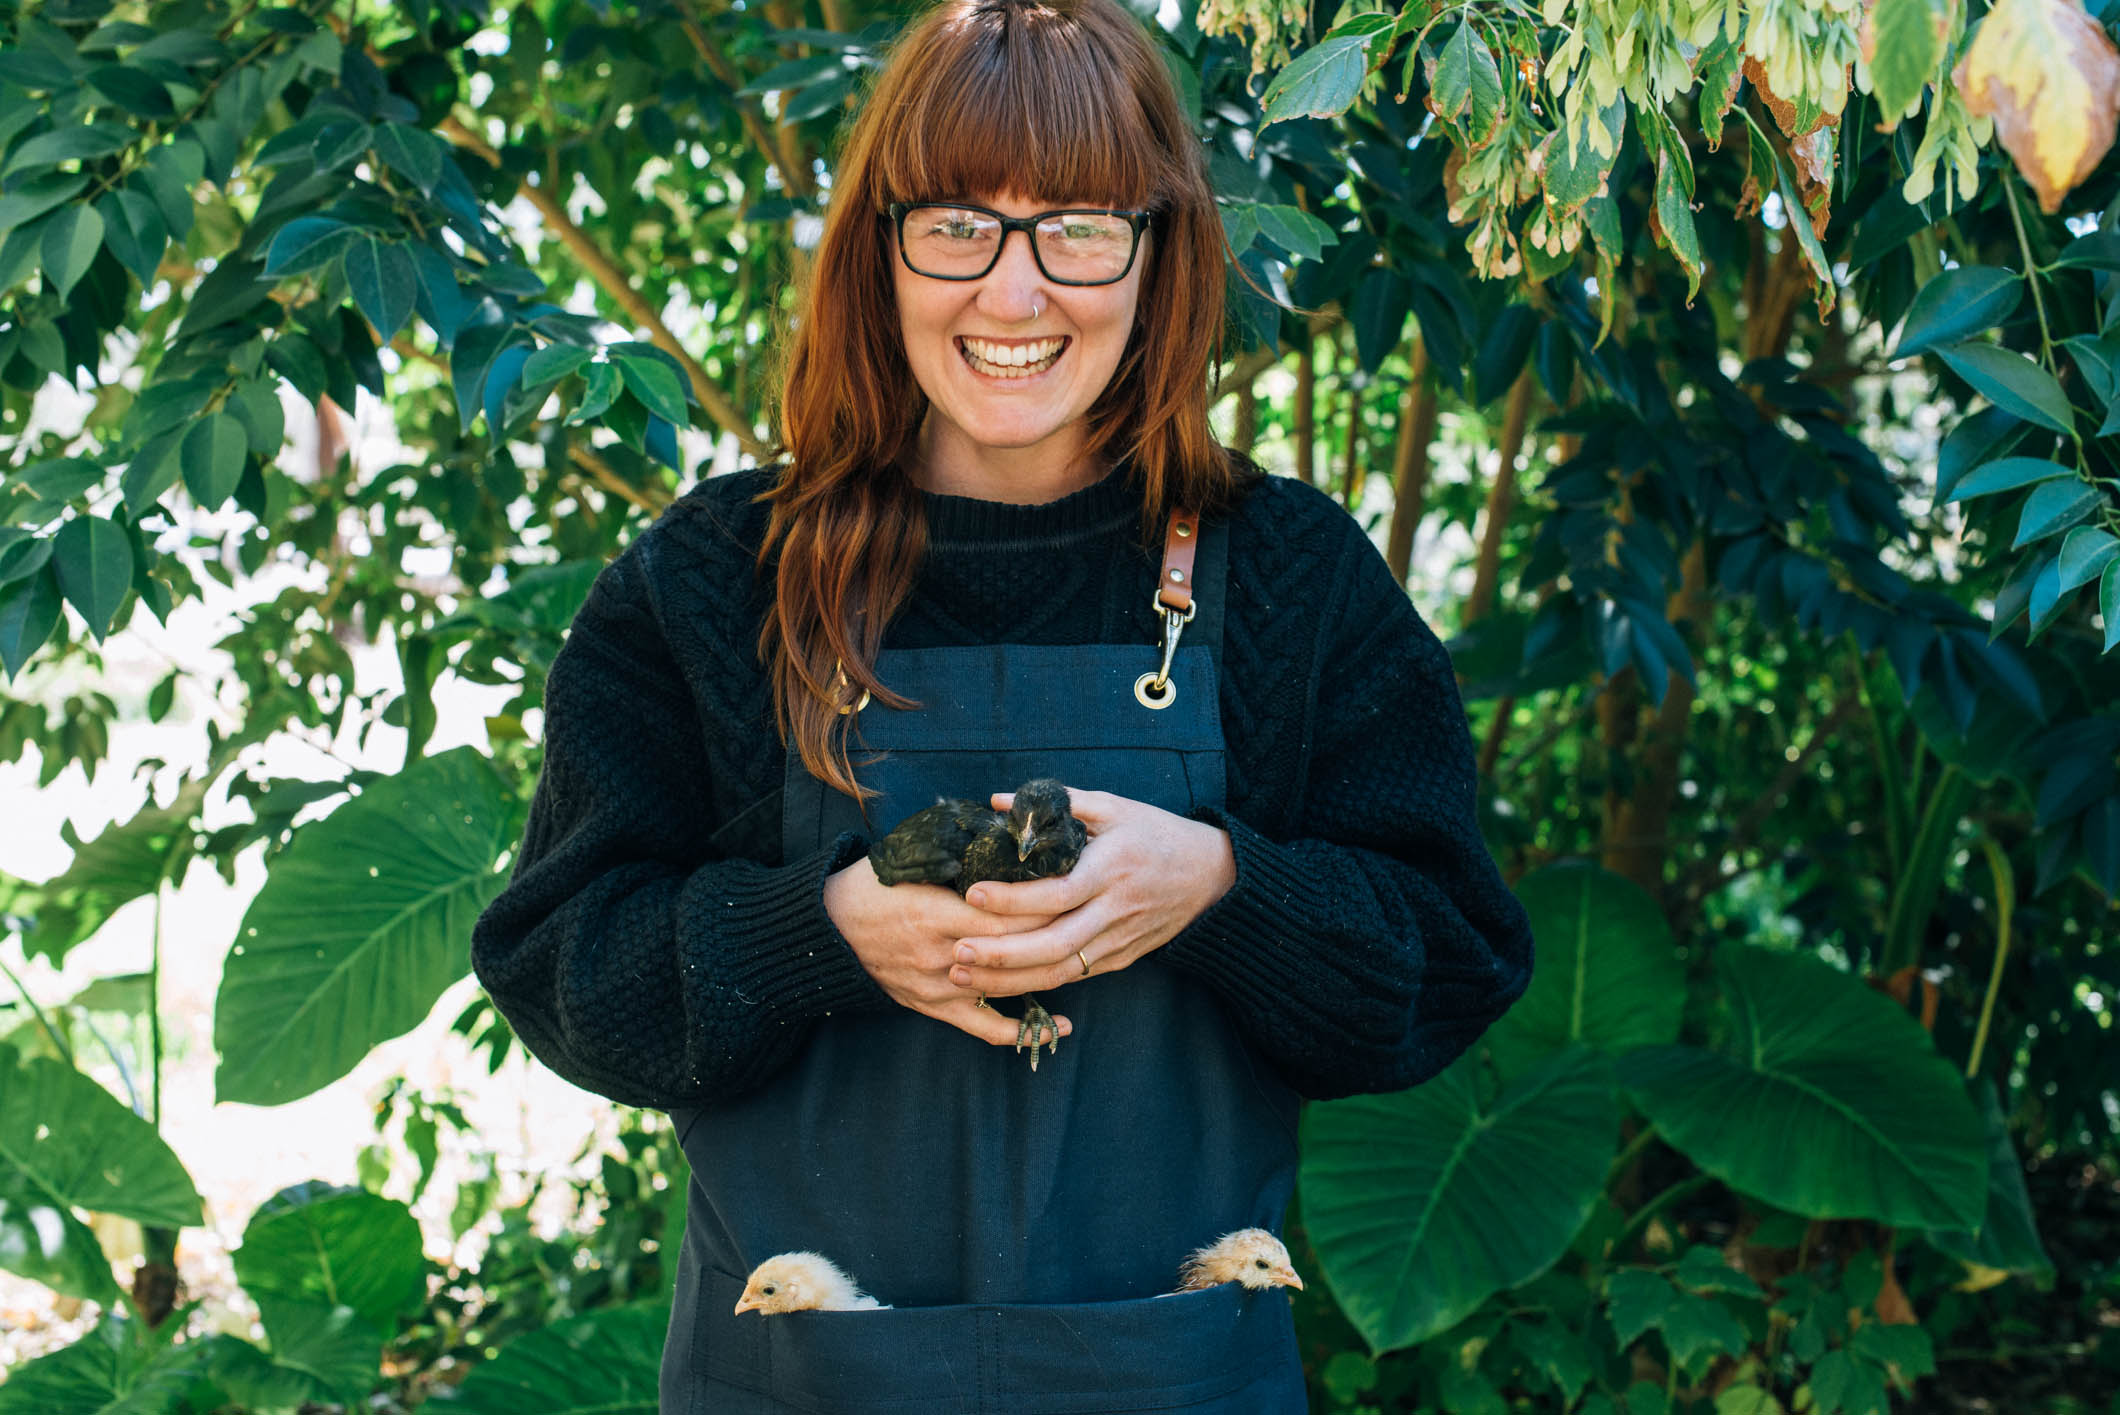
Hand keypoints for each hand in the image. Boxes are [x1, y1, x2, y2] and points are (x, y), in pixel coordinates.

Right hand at [822, 853, 1073, 1048]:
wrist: (829, 928)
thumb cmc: (874, 885)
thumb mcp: (910, 860)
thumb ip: (956, 853)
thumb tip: (1006, 831)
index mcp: (933, 912)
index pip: (1005, 913)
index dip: (1044, 904)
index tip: (1076, 888)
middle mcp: (939, 953)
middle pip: (1013, 950)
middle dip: (1054, 935)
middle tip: (1090, 918)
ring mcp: (937, 985)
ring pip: (1006, 987)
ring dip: (1047, 974)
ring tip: (1085, 958)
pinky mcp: (932, 1006)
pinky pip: (983, 1026)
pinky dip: (1022, 1030)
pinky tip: (1060, 1025)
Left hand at [946, 788, 1234, 997]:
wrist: (1211, 876)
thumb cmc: (1155, 833)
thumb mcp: (1113, 807)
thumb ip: (1058, 804)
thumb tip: (998, 801)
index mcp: (1109, 871)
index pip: (1055, 893)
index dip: (1012, 900)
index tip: (971, 895)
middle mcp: (1113, 912)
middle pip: (1053, 944)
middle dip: (1001, 954)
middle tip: (955, 952)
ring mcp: (1117, 941)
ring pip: (1060, 971)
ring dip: (1009, 980)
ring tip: (962, 977)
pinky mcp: (1120, 959)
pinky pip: (1074, 976)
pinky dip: (1035, 984)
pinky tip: (997, 984)